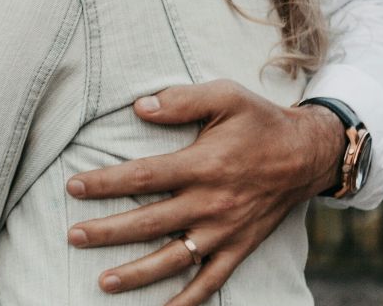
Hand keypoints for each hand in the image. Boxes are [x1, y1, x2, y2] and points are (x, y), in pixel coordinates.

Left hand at [64, 79, 342, 304]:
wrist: (308, 154)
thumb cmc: (260, 121)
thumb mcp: (226, 96)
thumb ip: (182, 100)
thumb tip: (139, 106)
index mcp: (204, 164)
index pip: (144, 176)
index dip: (107, 182)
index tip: (74, 186)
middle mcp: (212, 202)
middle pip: (150, 222)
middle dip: (108, 232)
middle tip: (74, 236)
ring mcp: (225, 230)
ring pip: (175, 258)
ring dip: (138, 273)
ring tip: (103, 283)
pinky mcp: (239, 247)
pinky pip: (211, 280)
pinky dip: (188, 299)